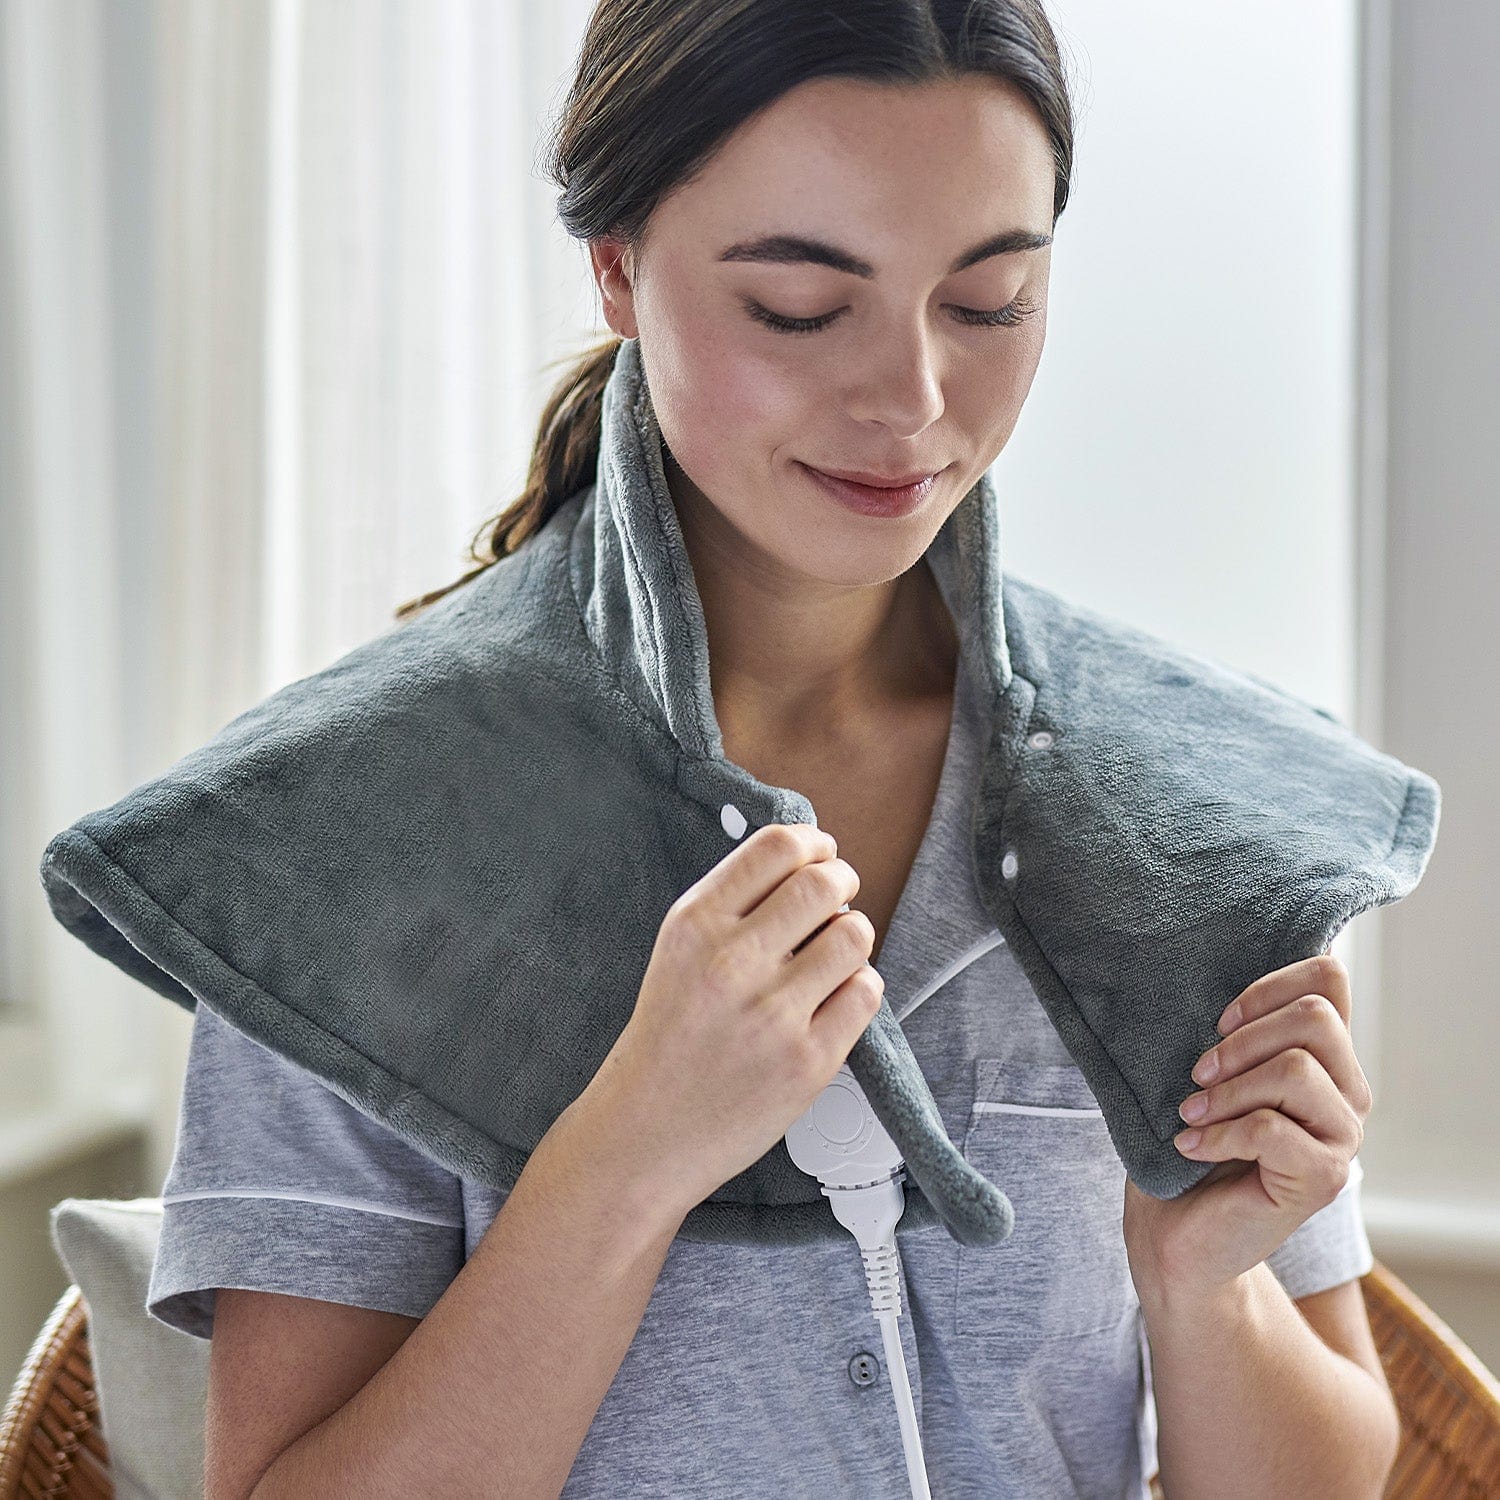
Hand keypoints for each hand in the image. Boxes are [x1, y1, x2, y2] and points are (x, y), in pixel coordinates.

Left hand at [1122, 951, 1371, 1303]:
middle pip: (1315, 1018)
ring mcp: (1341, 1138)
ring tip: (1191, 1113)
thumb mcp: (1204, 1072)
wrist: (1175, 1233)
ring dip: (1227, 1089)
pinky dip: (1218, 1133)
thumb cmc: (1185, 1143)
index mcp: (1322, 1056)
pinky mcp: (1323, 1179)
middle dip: (1241, 1039)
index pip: (1329, 979)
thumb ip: (1226, 1029)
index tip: (1218, 1021)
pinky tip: (1191, 1148)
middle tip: (1197, 1074)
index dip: (1268, 985)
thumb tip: (1197, 970)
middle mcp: (1346, 1093)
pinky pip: (1271, 1129)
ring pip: (1296, 1070)